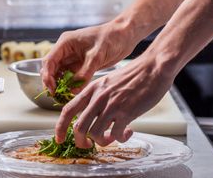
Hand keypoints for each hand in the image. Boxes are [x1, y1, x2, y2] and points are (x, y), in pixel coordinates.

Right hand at [41, 21, 137, 94]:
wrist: (124, 35)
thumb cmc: (111, 38)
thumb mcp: (97, 56)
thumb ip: (84, 73)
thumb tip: (73, 90)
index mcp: (65, 43)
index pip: (49, 61)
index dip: (47, 76)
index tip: (52, 89)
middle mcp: (66, 50)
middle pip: (52, 68)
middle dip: (52, 82)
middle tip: (57, 96)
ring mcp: (73, 58)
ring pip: (60, 74)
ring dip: (60, 85)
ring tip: (63, 97)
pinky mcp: (80, 64)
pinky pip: (71, 76)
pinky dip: (70, 85)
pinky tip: (73, 92)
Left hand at [55, 55, 174, 146]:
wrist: (152, 68)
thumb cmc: (133, 76)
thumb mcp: (108, 83)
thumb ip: (98, 97)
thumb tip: (93, 116)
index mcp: (91, 89)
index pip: (68, 109)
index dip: (60, 127)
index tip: (59, 138)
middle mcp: (98, 98)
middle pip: (79, 127)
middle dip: (81, 142)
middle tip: (89, 145)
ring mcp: (111, 105)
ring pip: (96, 134)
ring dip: (103, 141)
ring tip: (113, 137)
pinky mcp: (126, 112)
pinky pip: (116, 134)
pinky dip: (121, 138)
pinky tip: (128, 132)